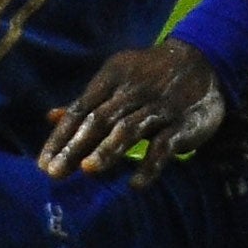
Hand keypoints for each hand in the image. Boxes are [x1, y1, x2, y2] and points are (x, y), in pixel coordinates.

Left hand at [36, 38, 225, 187]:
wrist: (204, 62)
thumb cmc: (150, 77)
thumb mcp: (118, 80)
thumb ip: (87, 102)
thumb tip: (50, 116)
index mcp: (113, 77)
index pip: (80, 109)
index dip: (61, 136)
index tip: (43, 163)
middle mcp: (133, 90)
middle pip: (99, 120)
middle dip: (75, 147)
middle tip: (54, 173)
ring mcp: (159, 107)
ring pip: (129, 129)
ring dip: (107, 150)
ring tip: (88, 171)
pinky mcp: (182, 124)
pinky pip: (164, 145)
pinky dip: (150, 165)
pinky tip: (135, 185)